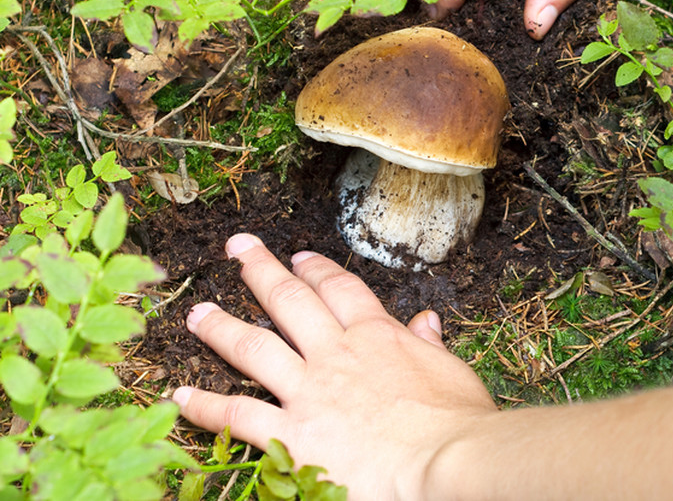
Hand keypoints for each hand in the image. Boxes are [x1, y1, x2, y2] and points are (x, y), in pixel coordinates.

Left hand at [172, 233, 495, 499]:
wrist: (442, 461)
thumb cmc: (456, 423)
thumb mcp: (452, 373)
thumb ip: (430, 346)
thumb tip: (427, 321)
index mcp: (378, 336)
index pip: (339, 290)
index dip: (316, 269)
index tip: (298, 257)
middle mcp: (336, 354)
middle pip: (289, 300)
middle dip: (259, 270)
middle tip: (236, 248)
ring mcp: (309, 392)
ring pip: (254, 347)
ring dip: (221, 328)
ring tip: (197, 313)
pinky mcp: (291, 434)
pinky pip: (237, 414)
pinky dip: (204, 406)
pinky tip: (178, 397)